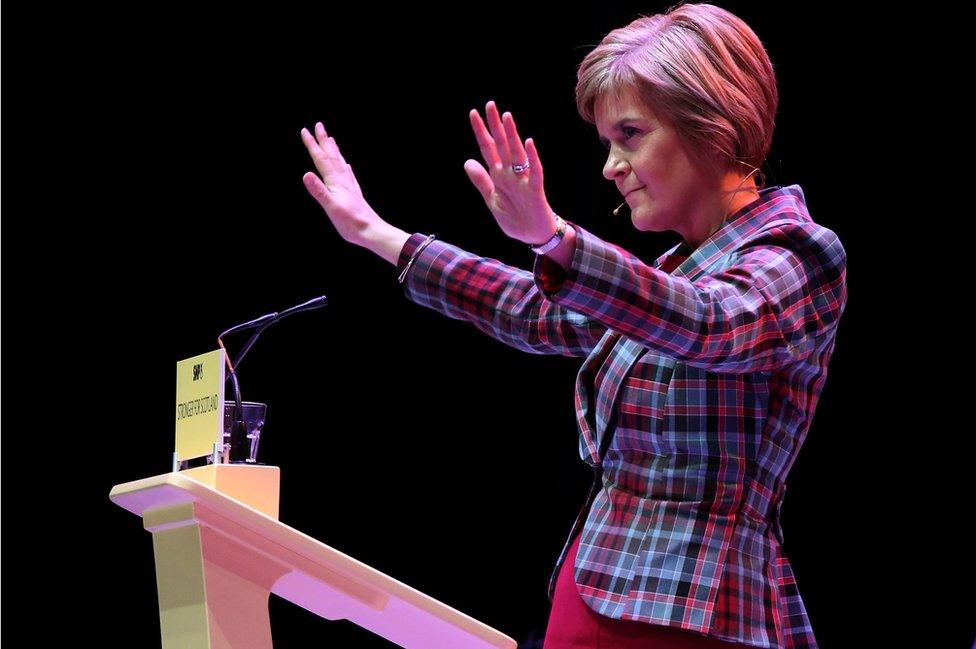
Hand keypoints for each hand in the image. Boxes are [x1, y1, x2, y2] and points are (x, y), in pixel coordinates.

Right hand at [301, 122, 383, 246]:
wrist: (371, 231)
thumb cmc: (351, 222)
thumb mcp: (330, 207)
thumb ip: (318, 191)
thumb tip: (306, 174)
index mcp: (335, 181)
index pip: (321, 158)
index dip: (312, 144)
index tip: (305, 131)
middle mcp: (343, 179)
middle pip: (332, 155)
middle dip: (324, 140)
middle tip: (319, 125)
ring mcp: (350, 185)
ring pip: (340, 162)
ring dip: (334, 150)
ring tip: (331, 139)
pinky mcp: (354, 193)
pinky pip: (348, 173)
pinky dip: (344, 165)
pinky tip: (346, 166)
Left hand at [464, 101, 558, 244]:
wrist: (533, 236)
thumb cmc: (515, 218)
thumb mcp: (492, 200)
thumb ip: (481, 182)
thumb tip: (468, 161)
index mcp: (498, 175)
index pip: (488, 149)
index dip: (481, 132)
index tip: (473, 113)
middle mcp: (511, 173)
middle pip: (501, 145)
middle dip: (495, 126)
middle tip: (490, 105)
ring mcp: (523, 180)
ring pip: (517, 153)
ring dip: (512, 136)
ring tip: (506, 117)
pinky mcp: (535, 190)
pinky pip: (534, 171)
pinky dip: (532, 157)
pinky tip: (528, 143)